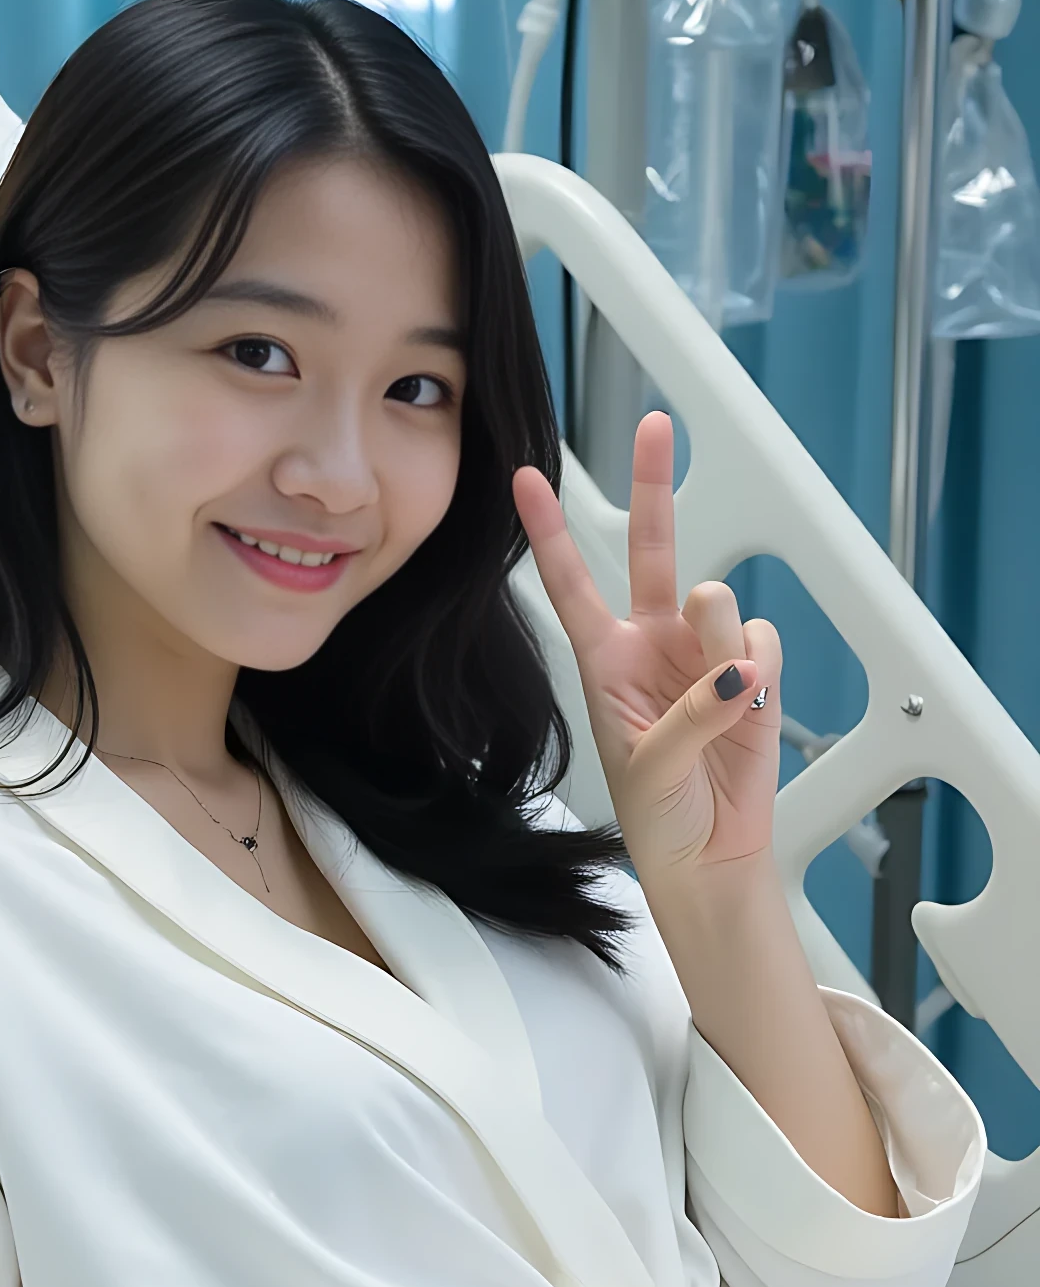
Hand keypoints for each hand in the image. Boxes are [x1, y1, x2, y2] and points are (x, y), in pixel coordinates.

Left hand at [514, 412, 781, 893]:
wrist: (710, 859)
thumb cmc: (659, 817)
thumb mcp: (647, 763)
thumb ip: (689, 708)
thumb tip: (737, 663)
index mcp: (605, 660)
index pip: (571, 584)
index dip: (549, 531)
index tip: (525, 477)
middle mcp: (654, 644)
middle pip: (652, 549)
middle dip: (653, 485)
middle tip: (654, 426)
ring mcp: (705, 654)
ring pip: (717, 601)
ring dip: (719, 638)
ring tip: (721, 695)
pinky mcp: (753, 673)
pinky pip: (761, 638)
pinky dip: (760, 667)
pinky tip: (751, 701)